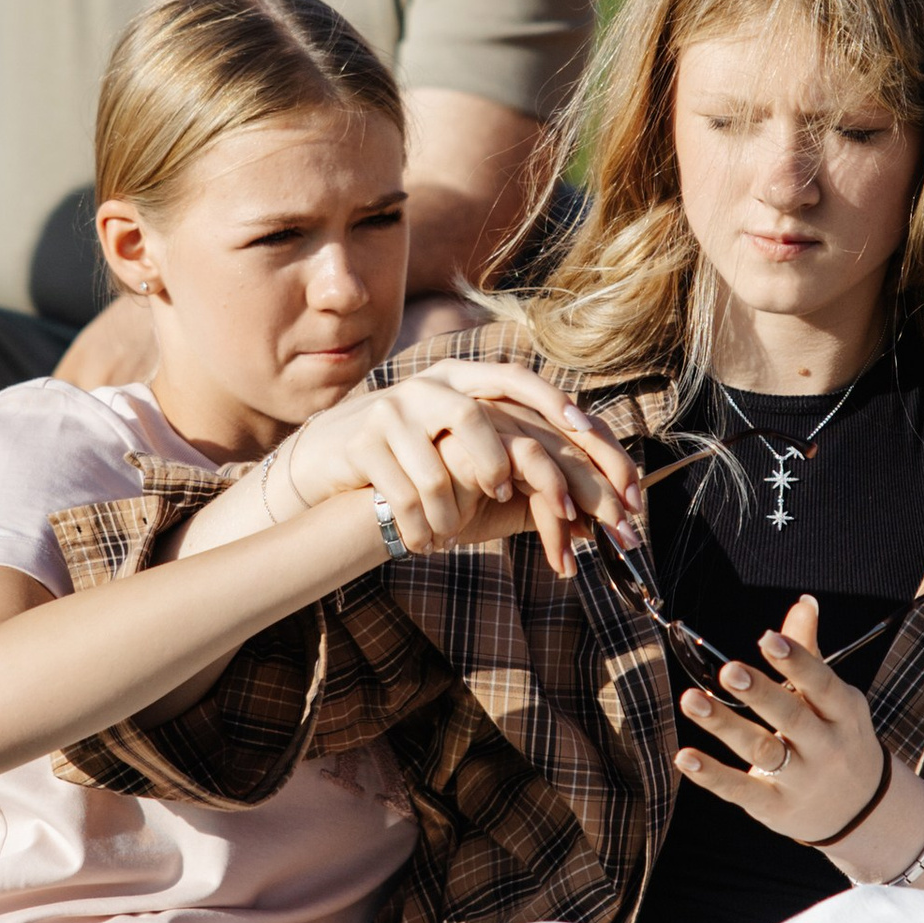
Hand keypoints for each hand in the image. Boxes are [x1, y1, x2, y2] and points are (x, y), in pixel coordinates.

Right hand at [276, 359, 645, 577]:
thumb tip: (592, 515)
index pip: (517, 380)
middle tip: (537, 510)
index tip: (590, 437)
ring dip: (453, 513)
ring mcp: (392, 413)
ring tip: (454, 534)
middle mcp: (429, 387)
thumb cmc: (417, 465)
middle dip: (506, 468)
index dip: (556, 406)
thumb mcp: (469, 460)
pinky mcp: (362, 444)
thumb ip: (523, 475)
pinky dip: (422, 527)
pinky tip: (426, 543)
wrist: (331, 460)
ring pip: (438, 470)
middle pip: (475, 417)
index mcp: (462, 381)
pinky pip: (403, 494)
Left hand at [675, 592, 890, 847]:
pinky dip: (712, 776)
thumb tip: (804, 602)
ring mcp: (801, 780)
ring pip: (762, 750)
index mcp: (843, 712)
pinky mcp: (776, 807)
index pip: (821, 684)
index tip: (767, 639)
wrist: (863, 810)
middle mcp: (825, 747)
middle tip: (728, 669)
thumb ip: (810, 654)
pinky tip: (685, 757)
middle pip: (791, 717)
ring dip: (725, 725)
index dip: (796, 662)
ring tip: (692, 700)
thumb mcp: (835, 700)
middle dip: (760, 692)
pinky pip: (741, 790)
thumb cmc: (838, 737)